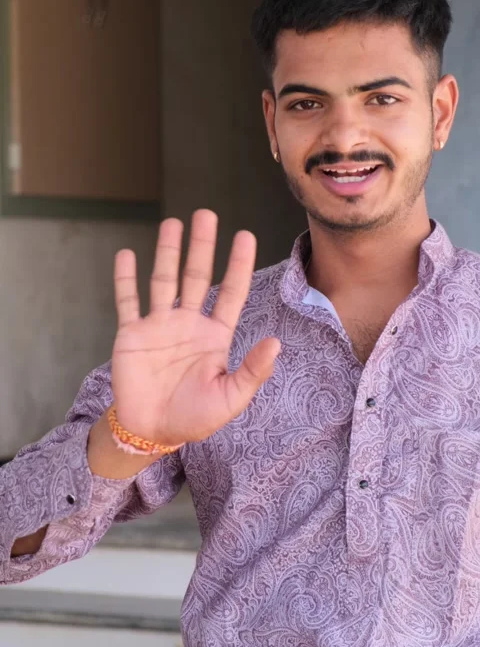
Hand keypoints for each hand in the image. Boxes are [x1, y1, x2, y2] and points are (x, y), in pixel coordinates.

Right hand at [111, 209, 280, 446]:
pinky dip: (126, 279)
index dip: (237, 265)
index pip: (230, 293)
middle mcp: (188, 323)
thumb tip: (276, 342)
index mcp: (214, 336)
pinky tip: (127, 255)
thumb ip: (252, 371)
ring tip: (172, 223)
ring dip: (167, 252)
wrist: (152, 432)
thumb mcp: (231, 398)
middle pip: (196, 276)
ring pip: (163, 280)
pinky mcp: (131, 334)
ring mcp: (158, 326)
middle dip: (202, 246)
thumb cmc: (194, 418)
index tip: (245, 235)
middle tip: (206, 214)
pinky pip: (128, 301)